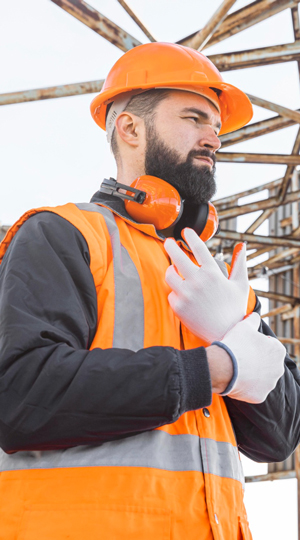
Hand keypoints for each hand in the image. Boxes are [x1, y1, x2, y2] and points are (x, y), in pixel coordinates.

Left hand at [164, 228, 249, 342]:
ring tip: (174, 269)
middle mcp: (198, 281)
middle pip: (178, 256)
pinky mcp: (178, 306)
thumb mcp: (240, 285)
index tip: (186, 231)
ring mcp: (186, 294)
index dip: (191, 236)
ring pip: (169, 274)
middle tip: (169, 242)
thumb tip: (242, 245)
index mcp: (213, 273)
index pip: (199, 248)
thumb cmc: (233, 309)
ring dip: (171, 269)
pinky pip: (171, 292)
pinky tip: (181, 292)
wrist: (225, 334)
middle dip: (171, 245)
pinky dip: (175, 291)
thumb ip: (240, 263)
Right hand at [215, 312, 285, 402]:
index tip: (246, 346)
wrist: (222, 366)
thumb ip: (253, 319)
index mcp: (278, 351)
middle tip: (242, 358)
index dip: (257, 345)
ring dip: (253, 374)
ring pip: (262, 378)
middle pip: (268, 363)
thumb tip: (254, 315)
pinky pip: (254, 390)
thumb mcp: (244, 326)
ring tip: (238, 369)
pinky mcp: (260, 396)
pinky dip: (247, 387)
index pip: (270, 347)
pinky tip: (237, 380)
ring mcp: (269, 384)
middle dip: (257, 361)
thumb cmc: (235, 345)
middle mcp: (279, 369)